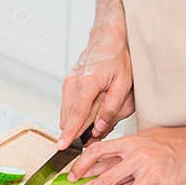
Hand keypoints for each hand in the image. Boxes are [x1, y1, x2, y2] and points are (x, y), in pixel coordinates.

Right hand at [58, 4, 134, 149]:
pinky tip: (95, 108)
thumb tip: (99, 127)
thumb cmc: (117, 57)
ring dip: (82, 122)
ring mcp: (68, 83)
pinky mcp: (68, 84)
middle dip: (82, 130)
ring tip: (102, 115)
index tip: (62, 146)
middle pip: (70, 118)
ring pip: (69, 113)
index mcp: (87, 83)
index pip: (76, 115)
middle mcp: (73, 83)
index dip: (70, 133)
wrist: (107, 37)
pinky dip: (80, 113)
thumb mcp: (123, 83)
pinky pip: (70, 105)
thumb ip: (112, 107)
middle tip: (102, 129)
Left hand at [67, 125, 185, 184]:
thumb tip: (97, 158)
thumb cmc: (172, 141)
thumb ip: (122, 148)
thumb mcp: (143, 138)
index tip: (73, 176)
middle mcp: (139, 158)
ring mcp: (153, 175)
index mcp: (131, 143)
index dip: (81, 165)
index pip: (97, 152)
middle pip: (105, 180)